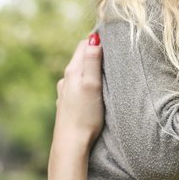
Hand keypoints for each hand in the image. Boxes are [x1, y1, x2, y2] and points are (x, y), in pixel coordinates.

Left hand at [48, 33, 103, 179]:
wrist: (71, 143)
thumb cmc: (85, 115)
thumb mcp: (92, 85)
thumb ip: (92, 61)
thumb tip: (94, 38)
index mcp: (72, 71)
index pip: (84, 44)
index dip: (97, 38)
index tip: (112, 36)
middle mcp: (66, 79)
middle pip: (81, 56)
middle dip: (94, 50)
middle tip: (112, 48)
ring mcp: (65, 91)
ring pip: (79, 71)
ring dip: (91, 66)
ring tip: (106, 67)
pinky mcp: (67, 103)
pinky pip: (78, 84)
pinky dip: (87, 80)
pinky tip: (94, 88)